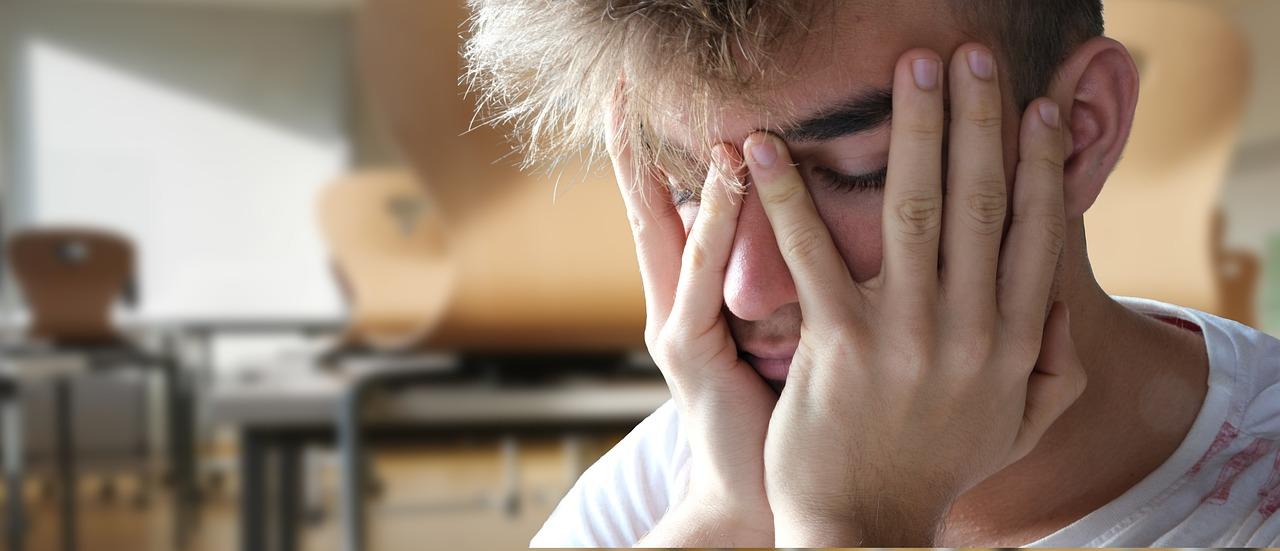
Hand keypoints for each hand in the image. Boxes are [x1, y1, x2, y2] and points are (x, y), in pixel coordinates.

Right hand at [606, 98, 776, 545]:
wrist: (759, 495)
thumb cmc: (782, 414)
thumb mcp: (786, 334)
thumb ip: (788, 279)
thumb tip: (822, 219)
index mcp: (698, 297)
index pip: (679, 208)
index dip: (662, 152)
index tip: (649, 98)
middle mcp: (675, 303)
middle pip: (649, 209)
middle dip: (633, 149)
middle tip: (621, 87)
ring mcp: (675, 327)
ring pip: (672, 233)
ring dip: (686, 168)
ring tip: (697, 111)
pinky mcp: (688, 354)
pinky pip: (699, 279)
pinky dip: (708, 226)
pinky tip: (722, 182)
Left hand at [748, 45, 1086, 544]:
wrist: (864, 530)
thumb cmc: (934, 471)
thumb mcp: (1016, 428)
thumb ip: (1052, 366)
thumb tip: (1065, 304)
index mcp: (1015, 344)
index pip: (1036, 234)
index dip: (1037, 164)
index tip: (1035, 107)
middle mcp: (971, 332)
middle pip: (983, 203)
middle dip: (978, 120)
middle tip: (970, 55)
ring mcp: (907, 338)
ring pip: (916, 212)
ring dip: (912, 133)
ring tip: (908, 70)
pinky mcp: (839, 347)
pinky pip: (814, 255)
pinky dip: (787, 197)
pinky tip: (762, 149)